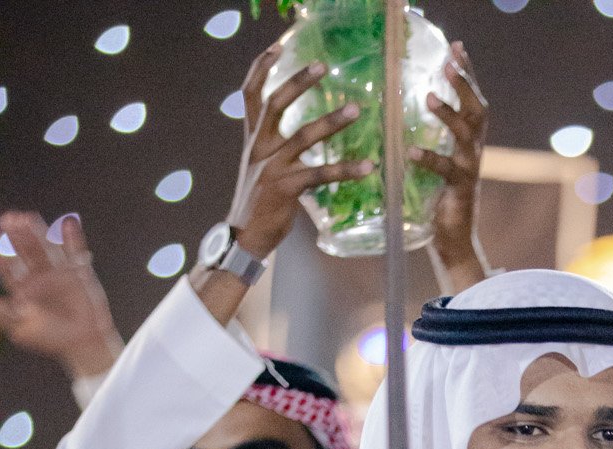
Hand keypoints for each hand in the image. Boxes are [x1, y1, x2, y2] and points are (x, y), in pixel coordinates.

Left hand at [0, 211, 122, 378]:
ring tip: (27, 219)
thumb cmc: (52, 339)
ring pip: (46, 247)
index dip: (3, 254)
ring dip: (38, 232)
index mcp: (24, 287)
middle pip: (26, 251)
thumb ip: (3, 313)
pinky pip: (76, 252)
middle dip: (17, 237)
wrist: (84, 346)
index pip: (9, 266)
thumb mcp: (21, 328)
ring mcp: (59, 272)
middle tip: (9, 221)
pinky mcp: (79, 272)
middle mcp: (39, 276)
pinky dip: (73, 239)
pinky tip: (67, 223)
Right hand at [226, 44, 375, 261]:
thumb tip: (299, 134)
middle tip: (324, 66)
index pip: (251, 93)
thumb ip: (274, 146)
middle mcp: (259, 147)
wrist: (245, 236)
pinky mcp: (286, 188)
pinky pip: (320, 174)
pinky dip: (345, 170)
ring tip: (355, 110)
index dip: (261, 68)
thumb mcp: (260, 166)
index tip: (277, 47)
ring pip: (303, 136)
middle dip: (299, 82)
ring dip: (331, 122)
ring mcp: (272, 167)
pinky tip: (367, 167)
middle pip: (275, 103)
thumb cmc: (258, 202)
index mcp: (252, 139)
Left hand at [417, 43, 491, 296]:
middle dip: (464, 84)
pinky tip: (410, 150)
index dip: (467, 74)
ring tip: (427, 96)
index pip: (472, 100)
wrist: (454, 243)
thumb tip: (400, 112)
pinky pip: (446, 170)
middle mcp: (474, 152)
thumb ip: (426, 138)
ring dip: (448, 113)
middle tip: (448, 62)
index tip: (457, 47)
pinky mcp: (460, 191)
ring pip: (466, 134)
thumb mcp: (434, 163)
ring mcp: (469, 170)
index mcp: (469, 143)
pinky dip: (428, 159)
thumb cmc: (439, 201)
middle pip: (477, 110)